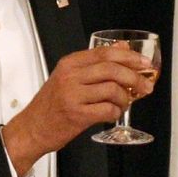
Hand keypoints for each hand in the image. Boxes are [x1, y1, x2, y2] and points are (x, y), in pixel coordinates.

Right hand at [2, 46, 151, 175]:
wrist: (32, 128)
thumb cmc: (52, 104)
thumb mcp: (70, 77)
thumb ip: (95, 63)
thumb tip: (122, 48)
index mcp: (70, 63)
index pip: (105, 53)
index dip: (130, 57)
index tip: (144, 64)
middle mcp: (70, 76)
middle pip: (112, 69)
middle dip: (134, 78)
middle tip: (145, 86)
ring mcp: (73, 95)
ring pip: (112, 90)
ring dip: (125, 99)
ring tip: (123, 104)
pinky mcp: (77, 115)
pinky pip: (107, 110)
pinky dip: (115, 113)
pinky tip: (112, 114)